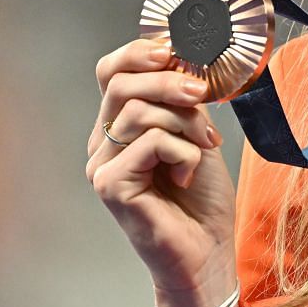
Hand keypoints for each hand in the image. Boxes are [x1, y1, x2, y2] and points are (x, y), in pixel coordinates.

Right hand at [86, 39, 237, 306]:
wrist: (207, 254)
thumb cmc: (202, 200)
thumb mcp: (196, 134)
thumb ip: (183, 100)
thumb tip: (183, 57)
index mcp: (118, 127)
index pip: (112, 70)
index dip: (142, 52)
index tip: (180, 53)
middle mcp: (102, 144)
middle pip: (121, 83)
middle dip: (170, 81)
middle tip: (203, 95)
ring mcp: (101, 166)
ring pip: (138, 111)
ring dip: (185, 122)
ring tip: (203, 146)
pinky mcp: (110, 186)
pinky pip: (150, 142)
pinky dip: (183, 151)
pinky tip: (188, 174)